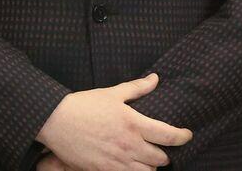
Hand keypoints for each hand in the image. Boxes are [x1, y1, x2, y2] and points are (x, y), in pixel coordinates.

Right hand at [36, 73, 191, 170]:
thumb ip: (136, 88)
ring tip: (144, 158)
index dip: (183, 136)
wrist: (55, 120)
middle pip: (161, 159)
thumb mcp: (111, 93)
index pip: (169, 135)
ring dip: (149, 166)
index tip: (186, 134)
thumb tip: (155, 79)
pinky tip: (129, 165)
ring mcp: (118, 161)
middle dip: (163, 153)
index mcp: (133, 123)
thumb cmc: (83, 104)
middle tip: (157, 147)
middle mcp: (130, 145)